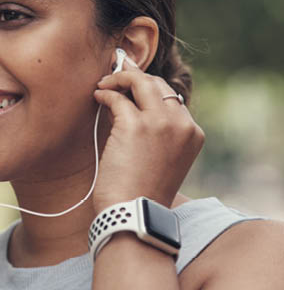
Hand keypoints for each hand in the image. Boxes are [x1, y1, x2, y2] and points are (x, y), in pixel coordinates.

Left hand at [92, 62, 204, 211]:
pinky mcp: (135, 126)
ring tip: (103, 84)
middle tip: (115, 75)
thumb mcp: (162, 160)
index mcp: (193, 133)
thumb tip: (127, 106)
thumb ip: (156, 134)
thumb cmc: (141, 193)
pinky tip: (97, 96)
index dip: (148, 90)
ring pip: (140, 82)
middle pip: (158, 85)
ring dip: (119, 78)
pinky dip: (105, 93)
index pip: (172, 98)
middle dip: (134, 77)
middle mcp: (182, 124)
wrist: (134, 214)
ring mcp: (160, 123)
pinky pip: (118, 97)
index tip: (132, 84)